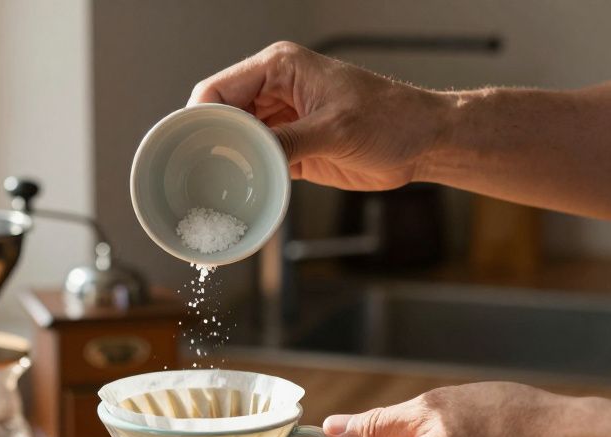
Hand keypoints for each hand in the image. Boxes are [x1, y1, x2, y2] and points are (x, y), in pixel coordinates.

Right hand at [188, 41, 444, 190]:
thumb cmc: (392, 119)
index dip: (198, 117)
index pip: (219, 89)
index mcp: (279, 68)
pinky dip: (248, 178)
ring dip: (227, 165)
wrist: (424, 143)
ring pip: (237, 143)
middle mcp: (275, 91)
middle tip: (194, 177)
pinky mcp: (292, 149)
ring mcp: (283, 121)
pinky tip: (240, 196)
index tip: (186, 148)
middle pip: (222, 117)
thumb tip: (250, 158)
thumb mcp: (335, 129)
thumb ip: (288, 142)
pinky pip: (258, 163)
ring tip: (212, 191)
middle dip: (208, 145)